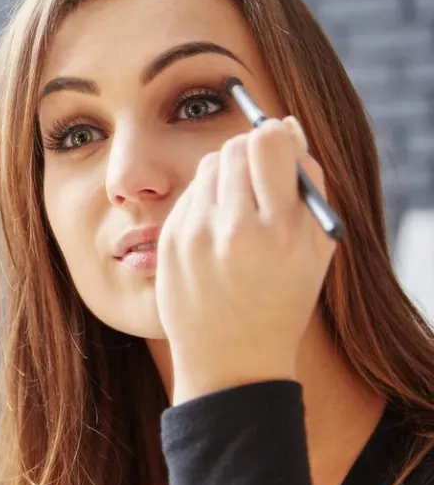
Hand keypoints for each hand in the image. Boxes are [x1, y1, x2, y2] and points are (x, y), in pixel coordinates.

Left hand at [156, 117, 336, 404]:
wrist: (231, 360)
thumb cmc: (282, 298)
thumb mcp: (316, 249)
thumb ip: (309, 184)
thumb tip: (287, 125)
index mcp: (281, 231)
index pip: (269, 142)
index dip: (277, 138)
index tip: (280, 149)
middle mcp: (235, 229)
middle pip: (236, 146)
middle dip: (252, 154)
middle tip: (260, 181)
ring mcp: (196, 235)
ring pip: (209, 165)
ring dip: (227, 175)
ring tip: (240, 213)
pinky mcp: (169, 241)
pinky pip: (189, 193)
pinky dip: (205, 201)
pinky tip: (217, 234)